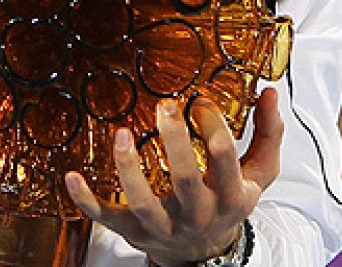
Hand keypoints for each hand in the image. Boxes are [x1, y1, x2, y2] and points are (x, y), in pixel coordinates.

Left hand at [64, 88, 282, 265]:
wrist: (202, 252)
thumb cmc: (226, 201)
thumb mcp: (258, 175)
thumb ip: (268, 135)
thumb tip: (270, 92)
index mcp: (231, 195)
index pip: (226, 159)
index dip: (213, 126)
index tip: (200, 101)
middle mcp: (197, 213)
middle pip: (186, 179)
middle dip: (176, 142)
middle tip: (167, 106)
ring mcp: (162, 224)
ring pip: (143, 201)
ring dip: (129, 169)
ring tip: (121, 134)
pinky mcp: (131, 229)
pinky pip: (105, 216)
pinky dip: (85, 199)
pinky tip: (71, 176)